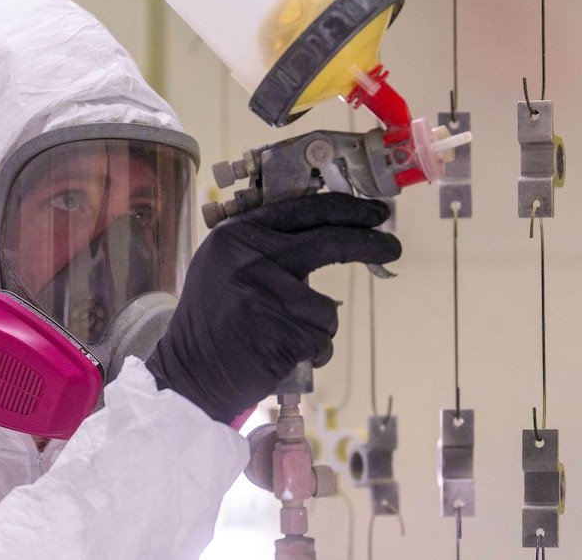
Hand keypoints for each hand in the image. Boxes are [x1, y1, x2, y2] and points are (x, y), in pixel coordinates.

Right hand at [145, 193, 401, 422]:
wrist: (189, 374)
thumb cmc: (213, 320)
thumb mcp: (225, 263)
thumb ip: (265, 243)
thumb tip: (329, 226)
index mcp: (238, 233)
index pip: (305, 210)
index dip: (347, 209)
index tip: (375, 212)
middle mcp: (252, 257)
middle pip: (330, 241)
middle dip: (369, 244)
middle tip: (392, 246)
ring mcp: (269, 295)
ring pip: (325, 307)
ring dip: (315, 327)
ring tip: (280, 336)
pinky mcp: (284, 332)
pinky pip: (320, 339)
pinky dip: (310, 350)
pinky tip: (279, 353)